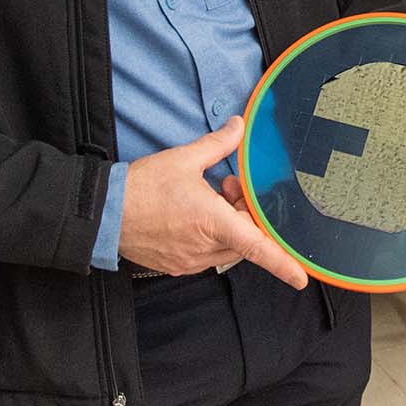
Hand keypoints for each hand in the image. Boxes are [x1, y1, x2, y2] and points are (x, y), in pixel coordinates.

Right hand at [119, 117, 308, 287]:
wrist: (103, 212)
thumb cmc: (142, 188)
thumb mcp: (183, 159)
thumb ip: (216, 144)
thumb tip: (237, 127)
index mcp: (213, 224)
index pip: (257, 248)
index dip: (283, 264)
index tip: (302, 278)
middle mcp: (204, 248)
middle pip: (243, 241)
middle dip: (243, 215)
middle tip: (227, 187)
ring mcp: (189, 261)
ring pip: (225, 249)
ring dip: (227, 226)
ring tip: (208, 198)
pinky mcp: (175, 265)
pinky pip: (205, 255)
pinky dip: (208, 237)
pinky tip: (193, 216)